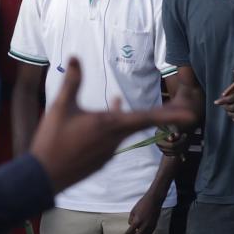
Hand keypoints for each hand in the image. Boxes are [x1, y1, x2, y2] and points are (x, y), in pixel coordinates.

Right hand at [29, 60, 197, 192]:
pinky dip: (115, 127)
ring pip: (125, 130)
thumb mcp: (60, 107)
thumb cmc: (52, 141)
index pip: (147, 117)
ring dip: (130, 118)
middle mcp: (114, 140)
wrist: (43, 176)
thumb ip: (72, 82)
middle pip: (143, 124)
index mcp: (109, 125)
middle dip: (165, 117)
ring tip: (121, 102)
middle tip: (186, 112)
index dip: (170, 114)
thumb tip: (74, 57)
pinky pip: (114, 139)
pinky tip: (103, 118)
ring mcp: (109, 152)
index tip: (191, 115)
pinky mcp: (101, 161)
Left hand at [123, 190, 163, 233]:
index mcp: (137, 220)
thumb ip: (131, 220)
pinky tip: (142, 232)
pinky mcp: (154, 226)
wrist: (154, 200)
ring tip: (136, 232)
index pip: (130, 232)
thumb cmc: (142, 204)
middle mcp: (144, 225)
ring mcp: (150, 226)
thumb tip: (131, 226)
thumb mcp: (133, 211)